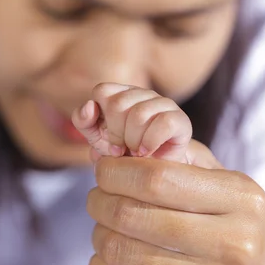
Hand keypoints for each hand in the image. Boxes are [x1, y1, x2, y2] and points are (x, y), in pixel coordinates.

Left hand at [72, 83, 192, 161]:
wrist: (153, 174)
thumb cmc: (124, 153)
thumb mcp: (97, 138)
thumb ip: (84, 121)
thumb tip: (89, 105)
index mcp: (121, 93)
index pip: (102, 90)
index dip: (102, 118)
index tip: (109, 140)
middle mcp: (143, 94)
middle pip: (118, 104)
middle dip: (116, 134)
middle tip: (123, 150)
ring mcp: (164, 103)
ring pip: (139, 114)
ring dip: (133, 141)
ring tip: (136, 152)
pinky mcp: (180, 119)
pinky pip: (162, 123)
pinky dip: (150, 143)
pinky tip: (147, 152)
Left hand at [84, 131, 264, 264]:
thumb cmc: (234, 233)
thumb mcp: (226, 190)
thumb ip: (182, 160)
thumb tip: (122, 147)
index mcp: (243, 200)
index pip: (158, 178)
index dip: (117, 172)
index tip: (102, 171)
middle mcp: (236, 245)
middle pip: (134, 215)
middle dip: (100, 203)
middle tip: (95, 200)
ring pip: (124, 253)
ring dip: (98, 236)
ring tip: (101, 230)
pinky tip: (104, 260)